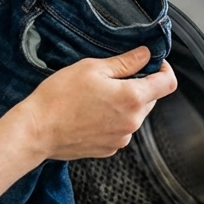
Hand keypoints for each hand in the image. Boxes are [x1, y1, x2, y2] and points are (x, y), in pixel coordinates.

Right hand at [13, 47, 177, 161]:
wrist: (35, 131)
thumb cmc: (59, 97)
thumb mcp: (92, 68)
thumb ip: (125, 62)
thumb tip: (146, 55)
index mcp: (132, 98)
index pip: (168, 83)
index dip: (164, 69)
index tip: (153, 63)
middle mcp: (132, 122)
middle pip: (150, 98)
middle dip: (138, 86)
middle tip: (111, 77)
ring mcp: (121, 139)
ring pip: (134, 114)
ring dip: (124, 103)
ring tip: (95, 97)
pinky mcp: (109, 149)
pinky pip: (120, 129)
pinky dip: (113, 119)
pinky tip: (90, 113)